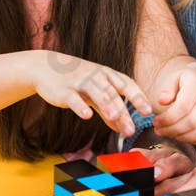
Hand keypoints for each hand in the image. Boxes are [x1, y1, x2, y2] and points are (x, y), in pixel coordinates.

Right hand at [31, 50, 151, 137]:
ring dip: (106, 105)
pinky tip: (86, 116)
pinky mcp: (65, 90)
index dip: (138, 97)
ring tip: (115, 117)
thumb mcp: (95, 93)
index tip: (149, 111)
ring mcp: (80, 82)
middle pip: (113, 93)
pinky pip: (74, 98)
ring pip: (96, 93)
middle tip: (132, 129)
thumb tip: (122, 128)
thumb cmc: (77, 80)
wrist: (46, 67)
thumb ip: (108, 110)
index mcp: (107, 76)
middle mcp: (96, 77)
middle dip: (124, 111)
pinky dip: (80, 107)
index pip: (127, 85)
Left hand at [151, 58, 195, 144]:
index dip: (167, 118)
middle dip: (172, 130)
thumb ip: (167, 90)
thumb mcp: (173, 79)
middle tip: (158, 129)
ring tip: (168, 132)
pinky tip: (180, 135)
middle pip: (192, 122)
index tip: (155, 121)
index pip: (183, 106)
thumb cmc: (185, 81)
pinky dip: (192, 140)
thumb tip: (162, 101)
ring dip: (182, 137)